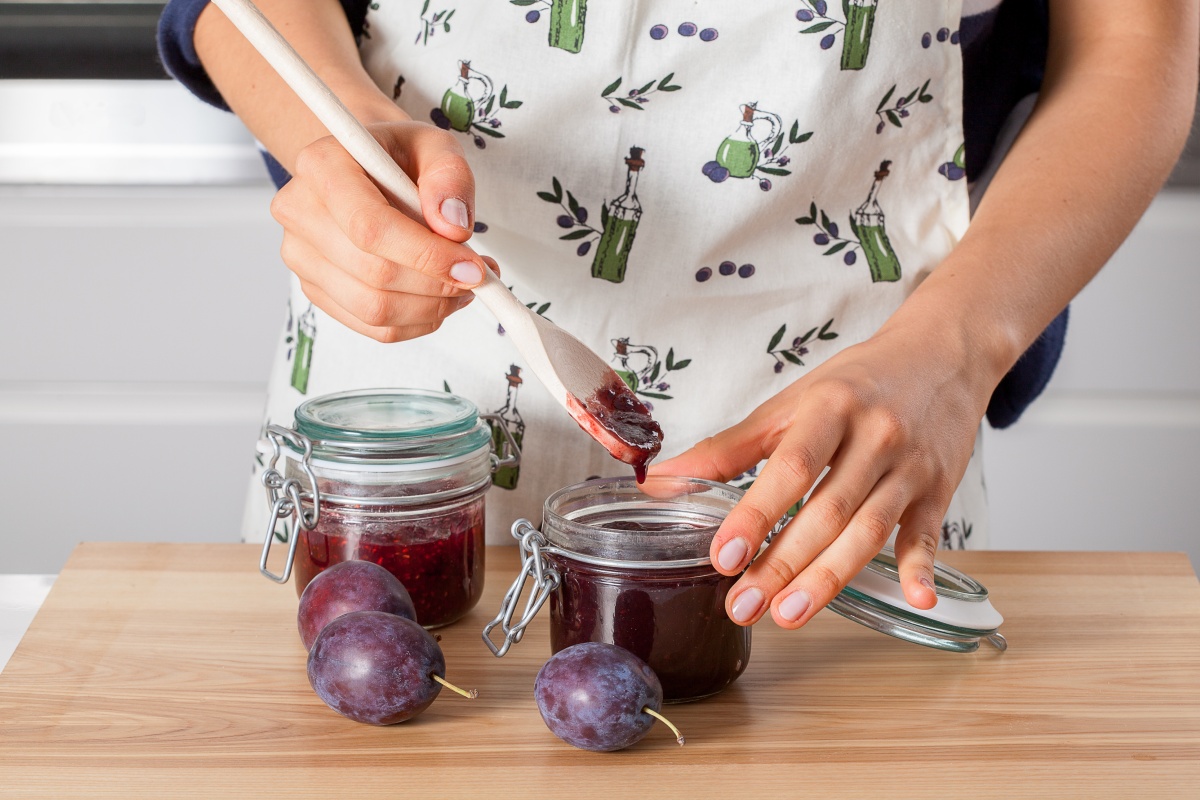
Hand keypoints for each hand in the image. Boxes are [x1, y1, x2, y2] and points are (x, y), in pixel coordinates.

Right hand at [270, 121, 494, 341]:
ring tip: (463, 286)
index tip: (473, 267)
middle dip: (437, 286)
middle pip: (374, 274)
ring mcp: (301, 256)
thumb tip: (454, 228)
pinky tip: (438, 299)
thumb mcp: (435, 146)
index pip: (370, 227)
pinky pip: (373, 327)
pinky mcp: (315, 289)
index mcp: (322, 166)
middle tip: (478, 277)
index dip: (426, 255)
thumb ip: (450, 177)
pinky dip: (418, 321)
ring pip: (374, 309)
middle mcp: (300, 211)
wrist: (368, 170)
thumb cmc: (400, 156)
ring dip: (432, 308)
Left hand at [650, 319, 994, 629]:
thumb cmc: (857, 383)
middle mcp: (875, 436)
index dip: (756, 514)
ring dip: (829, 579)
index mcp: (830, 407)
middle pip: (827, 510)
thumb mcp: (790, 404)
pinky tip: (914, 600)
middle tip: (744, 605)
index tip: (724, 556)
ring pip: (869, 530)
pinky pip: (929, 535)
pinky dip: (922, 570)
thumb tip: (662, 481)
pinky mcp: (939, 491)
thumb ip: (728, 448)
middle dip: (783, 564)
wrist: (942, 355)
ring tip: (788, 615)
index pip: (790, 468)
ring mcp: (911, 466)